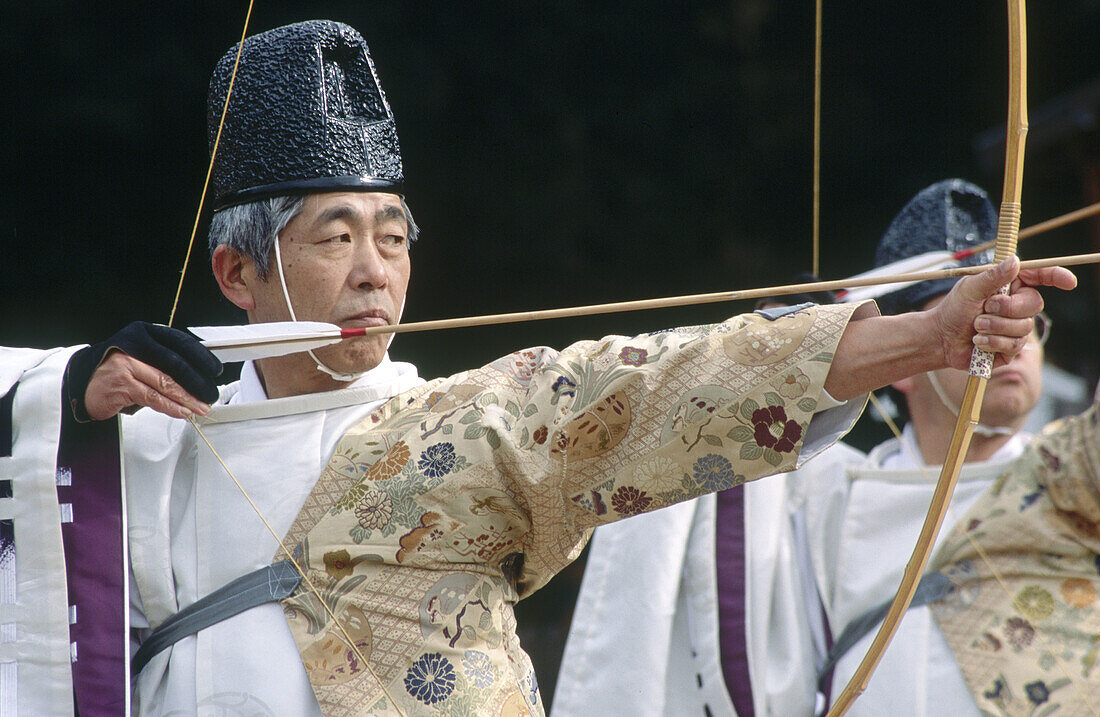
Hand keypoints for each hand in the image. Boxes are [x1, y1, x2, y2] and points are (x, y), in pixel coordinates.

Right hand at [65, 322, 222, 420]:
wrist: (81, 381)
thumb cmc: (114, 371)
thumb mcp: (140, 358)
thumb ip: (162, 362)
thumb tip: (196, 378)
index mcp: (144, 334)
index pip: (180, 343)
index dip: (201, 358)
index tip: (215, 371)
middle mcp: (135, 345)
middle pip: (176, 365)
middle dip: (197, 384)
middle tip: (210, 395)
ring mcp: (127, 364)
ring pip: (166, 383)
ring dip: (187, 399)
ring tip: (200, 407)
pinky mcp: (122, 384)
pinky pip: (153, 397)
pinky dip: (171, 407)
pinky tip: (182, 412)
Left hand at [931, 257, 1075, 369]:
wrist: (940, 338)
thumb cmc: (954, 309)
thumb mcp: (969, 288)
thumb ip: (992, 276)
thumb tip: (1015, 261)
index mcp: (1011, 286)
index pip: (1040, 277)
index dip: (1057, 277)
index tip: (1068, 282)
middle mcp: (1017, 306)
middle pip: (1035, 304)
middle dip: (1008, 307)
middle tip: (985, 307)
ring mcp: (1016, 328)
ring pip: (1023, 327)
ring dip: (995, 326)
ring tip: (976, 326)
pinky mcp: (1010, 348)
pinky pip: (1013, 345)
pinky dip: (992, 342)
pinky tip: (977, 341)